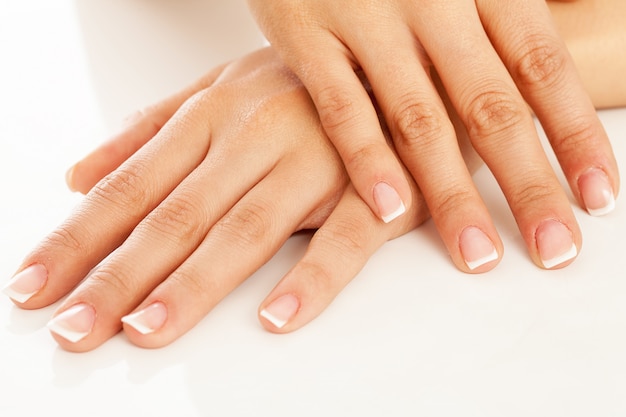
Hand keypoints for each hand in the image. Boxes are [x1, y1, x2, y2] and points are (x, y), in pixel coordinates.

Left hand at [4, 48, 447, 351]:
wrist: (397, 71)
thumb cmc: (303, 85)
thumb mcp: (217, 89)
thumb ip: (147, 130)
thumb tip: (80, 173)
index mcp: (213, 113)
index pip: (130, 185)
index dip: (80, 238)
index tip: (39, 285)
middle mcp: (256, 135)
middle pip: (175, 215)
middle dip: (119, 277)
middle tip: (77, 328)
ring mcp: (316, 161)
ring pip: (245, 228)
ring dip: (195, 285)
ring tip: (149, 329)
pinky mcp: (373, 191)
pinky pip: (342, 239)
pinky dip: (311, 278)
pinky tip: (277, 317)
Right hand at [248, 0, 619, 270]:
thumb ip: (501, 16)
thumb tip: (550, 78)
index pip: (542, 68)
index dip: (575, 135)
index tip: (599, 198)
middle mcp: (432, 0)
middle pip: (491, 105)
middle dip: (528, 183)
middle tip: (554, 248)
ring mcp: (367, 19)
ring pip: (419, 117)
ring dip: (451, 191)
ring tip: (479, 253)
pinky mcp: (306, 37)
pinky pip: (342, 107)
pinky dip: (367, 159)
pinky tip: (392, 210)